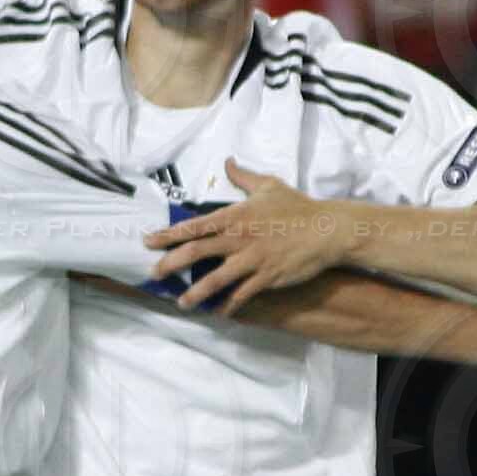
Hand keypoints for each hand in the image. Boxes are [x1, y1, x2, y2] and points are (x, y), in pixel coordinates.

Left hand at [146, 163, 350, 312]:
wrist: (327, 230)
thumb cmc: (297, 206)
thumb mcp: (268, 185)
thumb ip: (243, 177)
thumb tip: (228, 162)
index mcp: (235, 215)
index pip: (194, 225)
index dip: (168, 234)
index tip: (148, 241)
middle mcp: (239, 238)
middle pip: (196, 251)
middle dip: (171, 264)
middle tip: (154, 273)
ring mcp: (252, 259)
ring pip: (216, 279)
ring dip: (195, 292)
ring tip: (181, 302)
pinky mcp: (267, 277)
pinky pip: (242, 295)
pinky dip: (228, 305)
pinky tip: (218, 313)